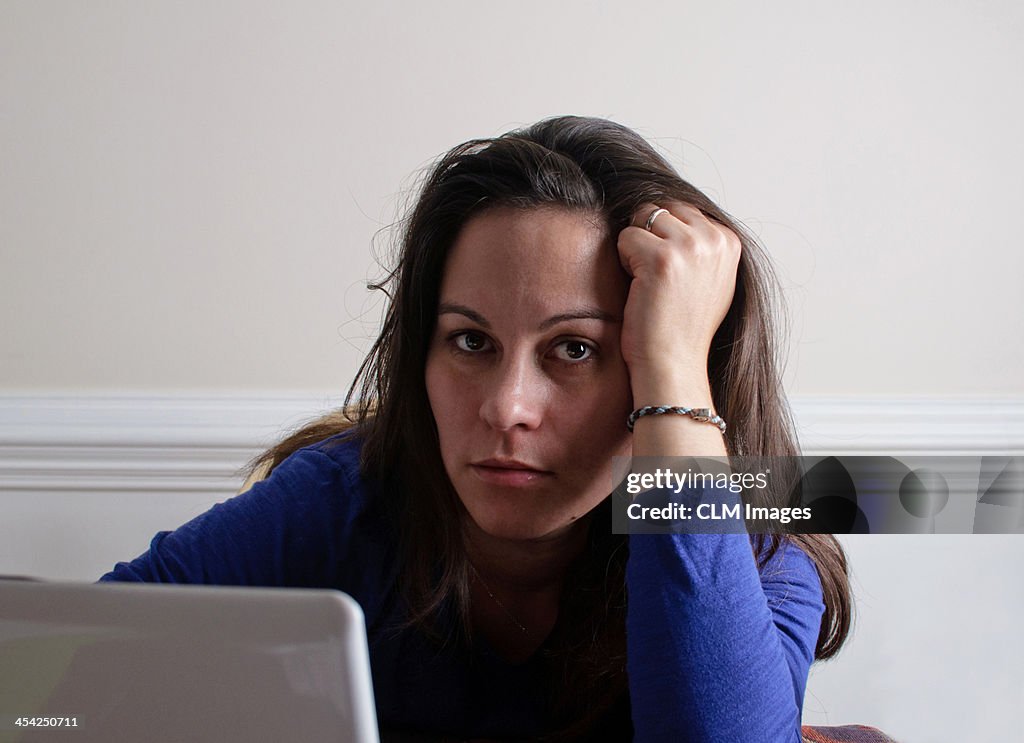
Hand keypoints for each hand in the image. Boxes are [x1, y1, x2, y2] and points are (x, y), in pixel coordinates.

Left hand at [616, 202, 740, 405]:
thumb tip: (677, 215)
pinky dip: (623, 261)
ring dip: (635, 248)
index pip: (682, 210)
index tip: (672, 276)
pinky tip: (639, 287)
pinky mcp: (662, 258)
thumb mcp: (710, 278)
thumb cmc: (683, 327)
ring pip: (643, 219)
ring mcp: (690, 247)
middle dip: (649, 237)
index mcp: (728, 240)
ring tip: (647, 282)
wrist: (674, 362)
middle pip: (661, 209)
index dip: (665, 239)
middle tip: (655, 278)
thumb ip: (702, 245)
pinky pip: (626, 237)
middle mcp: (714, 239)